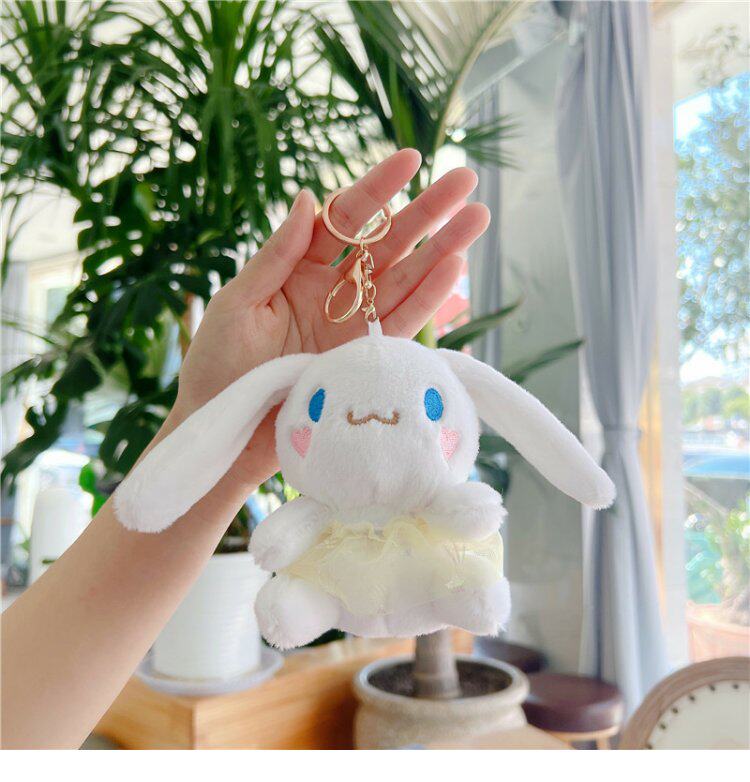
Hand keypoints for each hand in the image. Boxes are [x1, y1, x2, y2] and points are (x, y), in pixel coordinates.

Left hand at [172, 148, 489, 489]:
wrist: (225, 430)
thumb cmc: (218, 366)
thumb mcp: (240, 303)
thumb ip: (276, 255)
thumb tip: (310, 197)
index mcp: (298, 270)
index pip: (344, 220)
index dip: (377, 189)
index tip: (411, 159)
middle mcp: (333, 294)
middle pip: (387, 245)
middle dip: (426, 212)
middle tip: (466, 180)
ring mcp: (352, 327)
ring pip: (405, 280)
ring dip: (442, 250)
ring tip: (478, 218)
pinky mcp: (364, 360)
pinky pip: (401, 325)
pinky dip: (428, 299)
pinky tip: (454, 269)